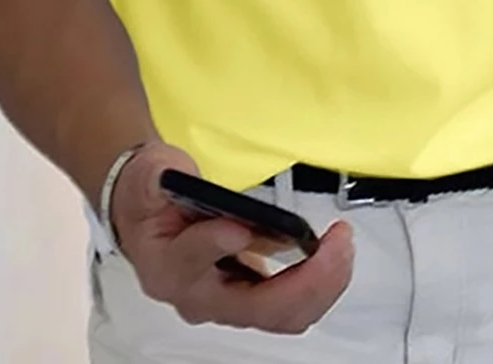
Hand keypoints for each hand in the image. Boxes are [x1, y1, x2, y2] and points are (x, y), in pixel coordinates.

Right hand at [110, 143, 354, 333]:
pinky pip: (290, 306)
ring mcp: (226, 303)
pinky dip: (319, 284)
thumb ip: (163, 179)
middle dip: (306, 278)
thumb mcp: (151, 175)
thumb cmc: (151, 195)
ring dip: (322, 284)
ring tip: (343, 245)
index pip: (191, 263)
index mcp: (166, 266)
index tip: (241, 226)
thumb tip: (181, 181)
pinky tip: (334, 256)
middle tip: (336, 241)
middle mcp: (198, 297)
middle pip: (258, 308)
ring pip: (282, 315)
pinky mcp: (249, 298)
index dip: (216, 244)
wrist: (149, 214)